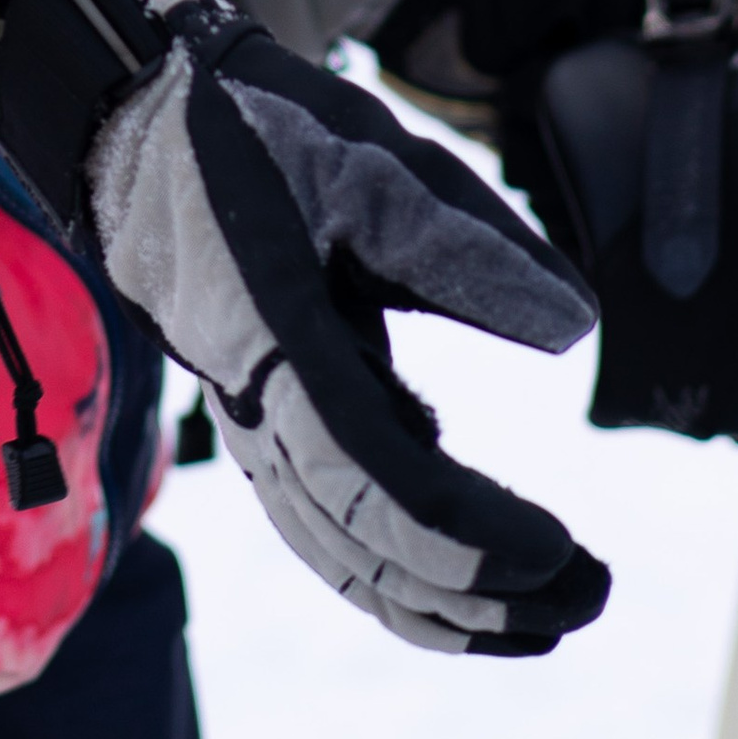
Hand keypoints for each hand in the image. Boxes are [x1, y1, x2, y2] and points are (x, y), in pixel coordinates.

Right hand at [73, 0, 609, 652]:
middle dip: (482, 594)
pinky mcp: (281, 427)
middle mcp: (256, 415)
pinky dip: (411, 572)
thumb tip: (576, 327)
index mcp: (273, 346)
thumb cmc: (261, 134)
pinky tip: (485, 579)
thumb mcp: (368, 160)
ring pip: (350, 560)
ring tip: (560, 608)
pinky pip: (341, 532)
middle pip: (366, 549)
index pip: (371, 481)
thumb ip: (467, 245)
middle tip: (594, 592)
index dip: (464, 533)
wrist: (144, 130)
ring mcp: (261, 431)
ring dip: (454, 601)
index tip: (559, 546)